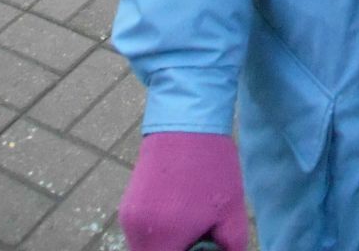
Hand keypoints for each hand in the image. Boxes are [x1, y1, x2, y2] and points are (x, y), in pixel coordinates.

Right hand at [119, 132, 247, 250]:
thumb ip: (229, 246)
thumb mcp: (231, 211)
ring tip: (191, 218)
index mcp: (161, 239)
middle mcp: (136, 232)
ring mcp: (128, 217)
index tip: (201, 246)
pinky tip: (179, 207)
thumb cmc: (212, 166)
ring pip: (147, 246)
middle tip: (199, 234)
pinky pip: (143, 230)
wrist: (186, 121)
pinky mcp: (127, 204)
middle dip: (176, 250)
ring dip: (167, 242)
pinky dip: (159, 229)